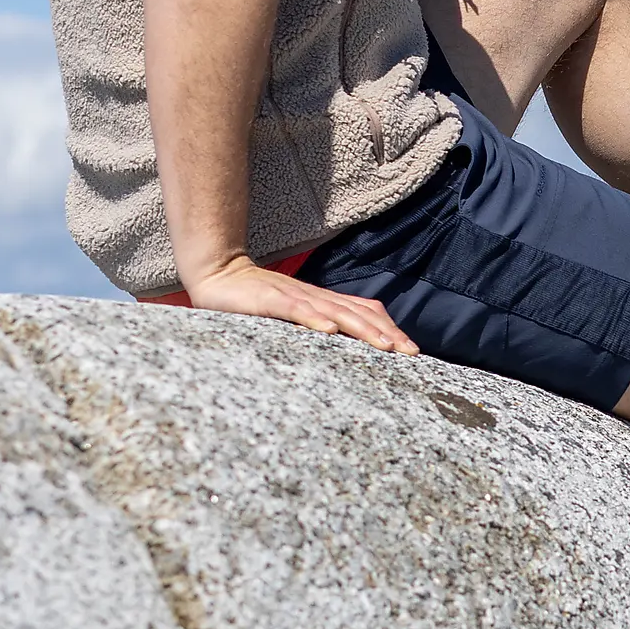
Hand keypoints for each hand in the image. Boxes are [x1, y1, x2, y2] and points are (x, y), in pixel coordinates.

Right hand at [178, 257, 419, 355]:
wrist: (218, 274)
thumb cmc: (255, 300)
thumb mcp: (292, 313)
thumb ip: (314, 324)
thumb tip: (342, 342)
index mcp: (322, 302)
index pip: (364, 312)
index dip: (389, 329)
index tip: (410, 351)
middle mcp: (314, 297)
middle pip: (359, 314)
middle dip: (387, 334)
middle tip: (409, 354)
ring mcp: (293, 296)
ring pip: (335, 312)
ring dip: (362, 329)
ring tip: (384, 346)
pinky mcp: (270, 300)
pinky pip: (296, 310)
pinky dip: (314, 319)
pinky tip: (330, 331)